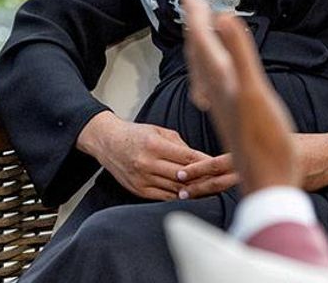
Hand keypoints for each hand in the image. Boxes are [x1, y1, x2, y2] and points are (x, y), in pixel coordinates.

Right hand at [75, 111, 231, 200]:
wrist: (107, 142)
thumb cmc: (135, 134)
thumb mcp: (158, 131)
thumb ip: (179, 145)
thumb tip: (200, 159)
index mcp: (154, 144)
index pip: (187, 157)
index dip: (206, 163)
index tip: (220, 166)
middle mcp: (147, 163)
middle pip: (183, 176)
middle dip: (203, 179)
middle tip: (219, 181)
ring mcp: (142, 178)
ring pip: (175, 189)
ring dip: (193, 190)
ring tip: (208, 189)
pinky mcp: (139, 190)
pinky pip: (165, 197)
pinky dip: (179, 196)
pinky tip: (189, 194)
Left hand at [180, 0, 300, 194]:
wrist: (268, 182)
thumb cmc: (266, 141)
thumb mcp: (254, 91)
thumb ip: (239, 53)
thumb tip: (221, 16)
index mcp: (219, 78)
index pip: (200, 37)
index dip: (194, 11)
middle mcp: (214, 89)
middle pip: (197, 49)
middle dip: (193, 22)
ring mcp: (220, 103)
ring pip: (202, 66)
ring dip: (199, 42)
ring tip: (198, 28)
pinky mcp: (228, 114)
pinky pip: (210, 82)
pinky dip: (209, 66)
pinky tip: (213, 73)